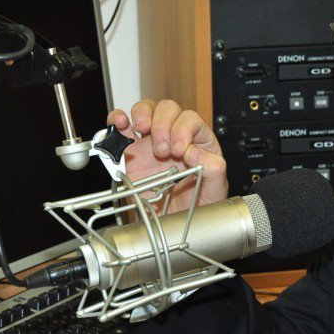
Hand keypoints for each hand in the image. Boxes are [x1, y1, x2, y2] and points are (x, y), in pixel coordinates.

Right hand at [107, 99, 227, 212]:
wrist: (176, 224)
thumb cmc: (199, 205)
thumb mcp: (216, 189)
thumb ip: (213, 169)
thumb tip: (195, 152)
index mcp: (198, 142)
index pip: (191, 120)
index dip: (183, 130)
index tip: (180, 151)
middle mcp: (174, 137)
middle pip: (168, 109)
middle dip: (163, 125)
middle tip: (161, 151)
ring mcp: (151, 142)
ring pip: (146, 110)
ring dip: (142, 115)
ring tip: (142, 130)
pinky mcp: (130, 152)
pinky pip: (122, 127)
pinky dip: (117, 120)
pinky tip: (120, 124)